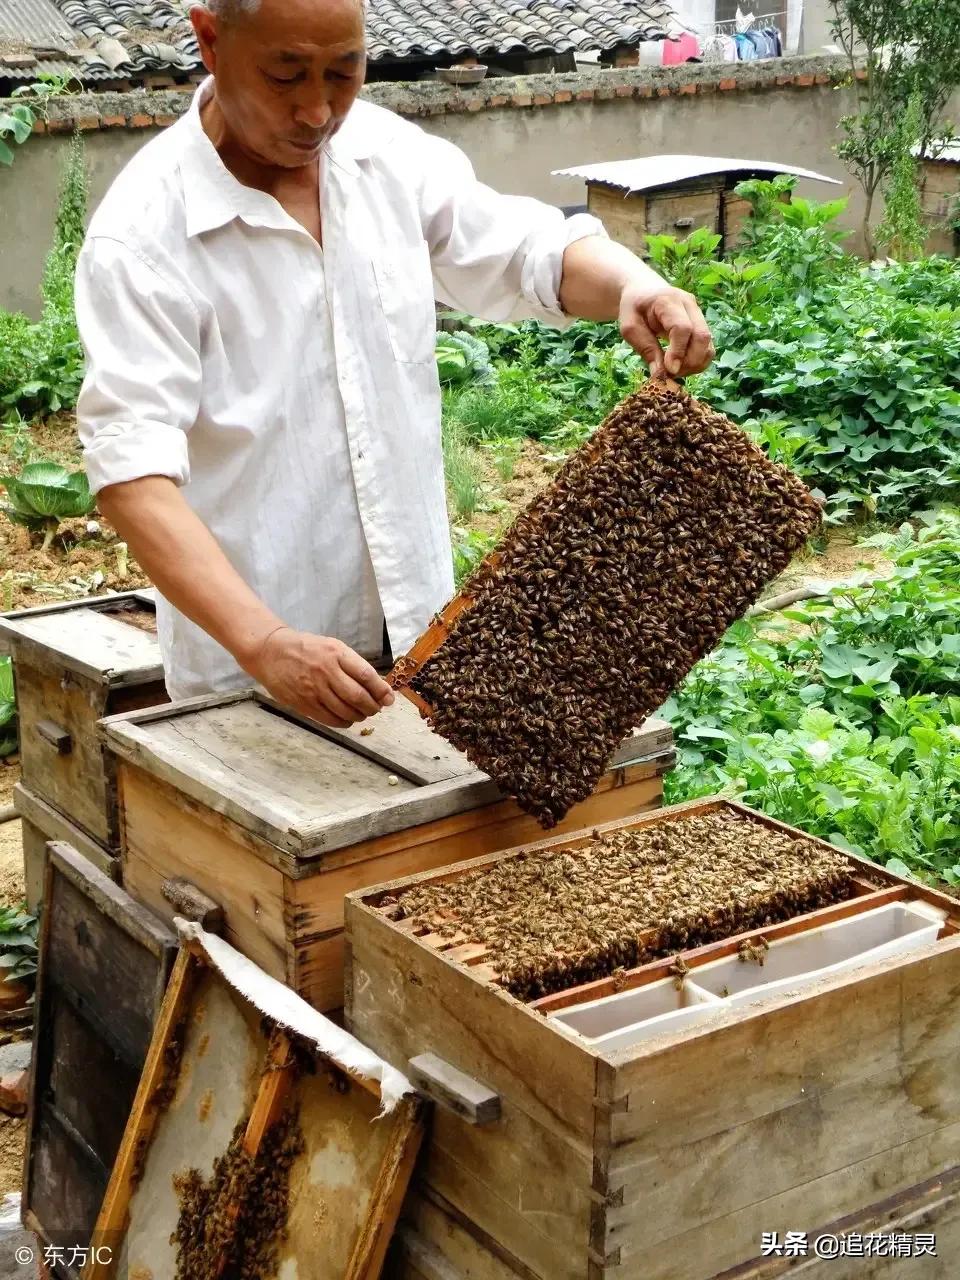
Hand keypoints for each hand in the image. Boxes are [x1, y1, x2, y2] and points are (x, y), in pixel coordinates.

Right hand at [246, 627, 394, 727]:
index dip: (381, 690)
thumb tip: (377, 686)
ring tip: (362, 713)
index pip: (365, 674)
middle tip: (376, 709)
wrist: (271, 652)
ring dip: (359, 715)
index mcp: (336, 653)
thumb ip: (352, 664)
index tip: (389, 698)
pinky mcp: (304, 703)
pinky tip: (347, 719)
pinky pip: (330, 719)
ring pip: (345, 710)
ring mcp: (314, 688)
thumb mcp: (332, 647)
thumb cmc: (306, 649)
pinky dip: (343, 722)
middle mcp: (326, 671)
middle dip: (372, 707)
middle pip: (357, 696)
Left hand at [618, 279, 714, 378]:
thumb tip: (660, 374)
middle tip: (670, 374)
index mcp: (668, 301)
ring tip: (674, 372)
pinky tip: (681, 367)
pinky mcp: (702, 325)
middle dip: (689, 362)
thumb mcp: (630, 327)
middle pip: (702, 336)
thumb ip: (645, 348)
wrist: (644, 291)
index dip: (678, 352)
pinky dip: (697, 363)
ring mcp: (698, 314)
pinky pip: (707, 349)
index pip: (683, 328)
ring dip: (694, 365)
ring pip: (708, 345)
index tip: (669, 371)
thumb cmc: (634, 309)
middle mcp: (689, 305)